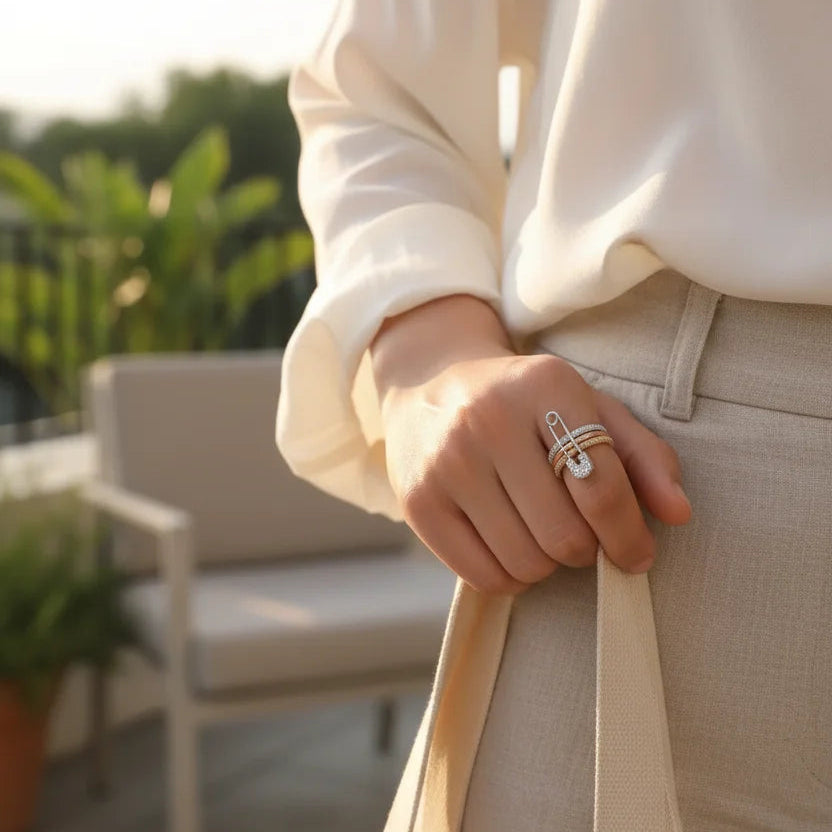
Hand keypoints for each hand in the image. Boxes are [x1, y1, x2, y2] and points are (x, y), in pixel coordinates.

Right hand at [372, 300, 691, 595]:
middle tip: (580, 535)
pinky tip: (510, 545)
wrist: (429, 383)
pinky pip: (482, 576)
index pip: (602, 486)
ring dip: (547, 564)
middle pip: (565, 536)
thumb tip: (679, 513)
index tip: (636, 554)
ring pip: (525, 562)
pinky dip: (510, 577)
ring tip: (541, 534)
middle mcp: (489, 420)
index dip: (629, 535)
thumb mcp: (587, 407)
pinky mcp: (418, 500)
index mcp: (545, 387)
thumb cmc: (524, 403)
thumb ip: (642, 455)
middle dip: (586, 550)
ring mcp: (447, 462)